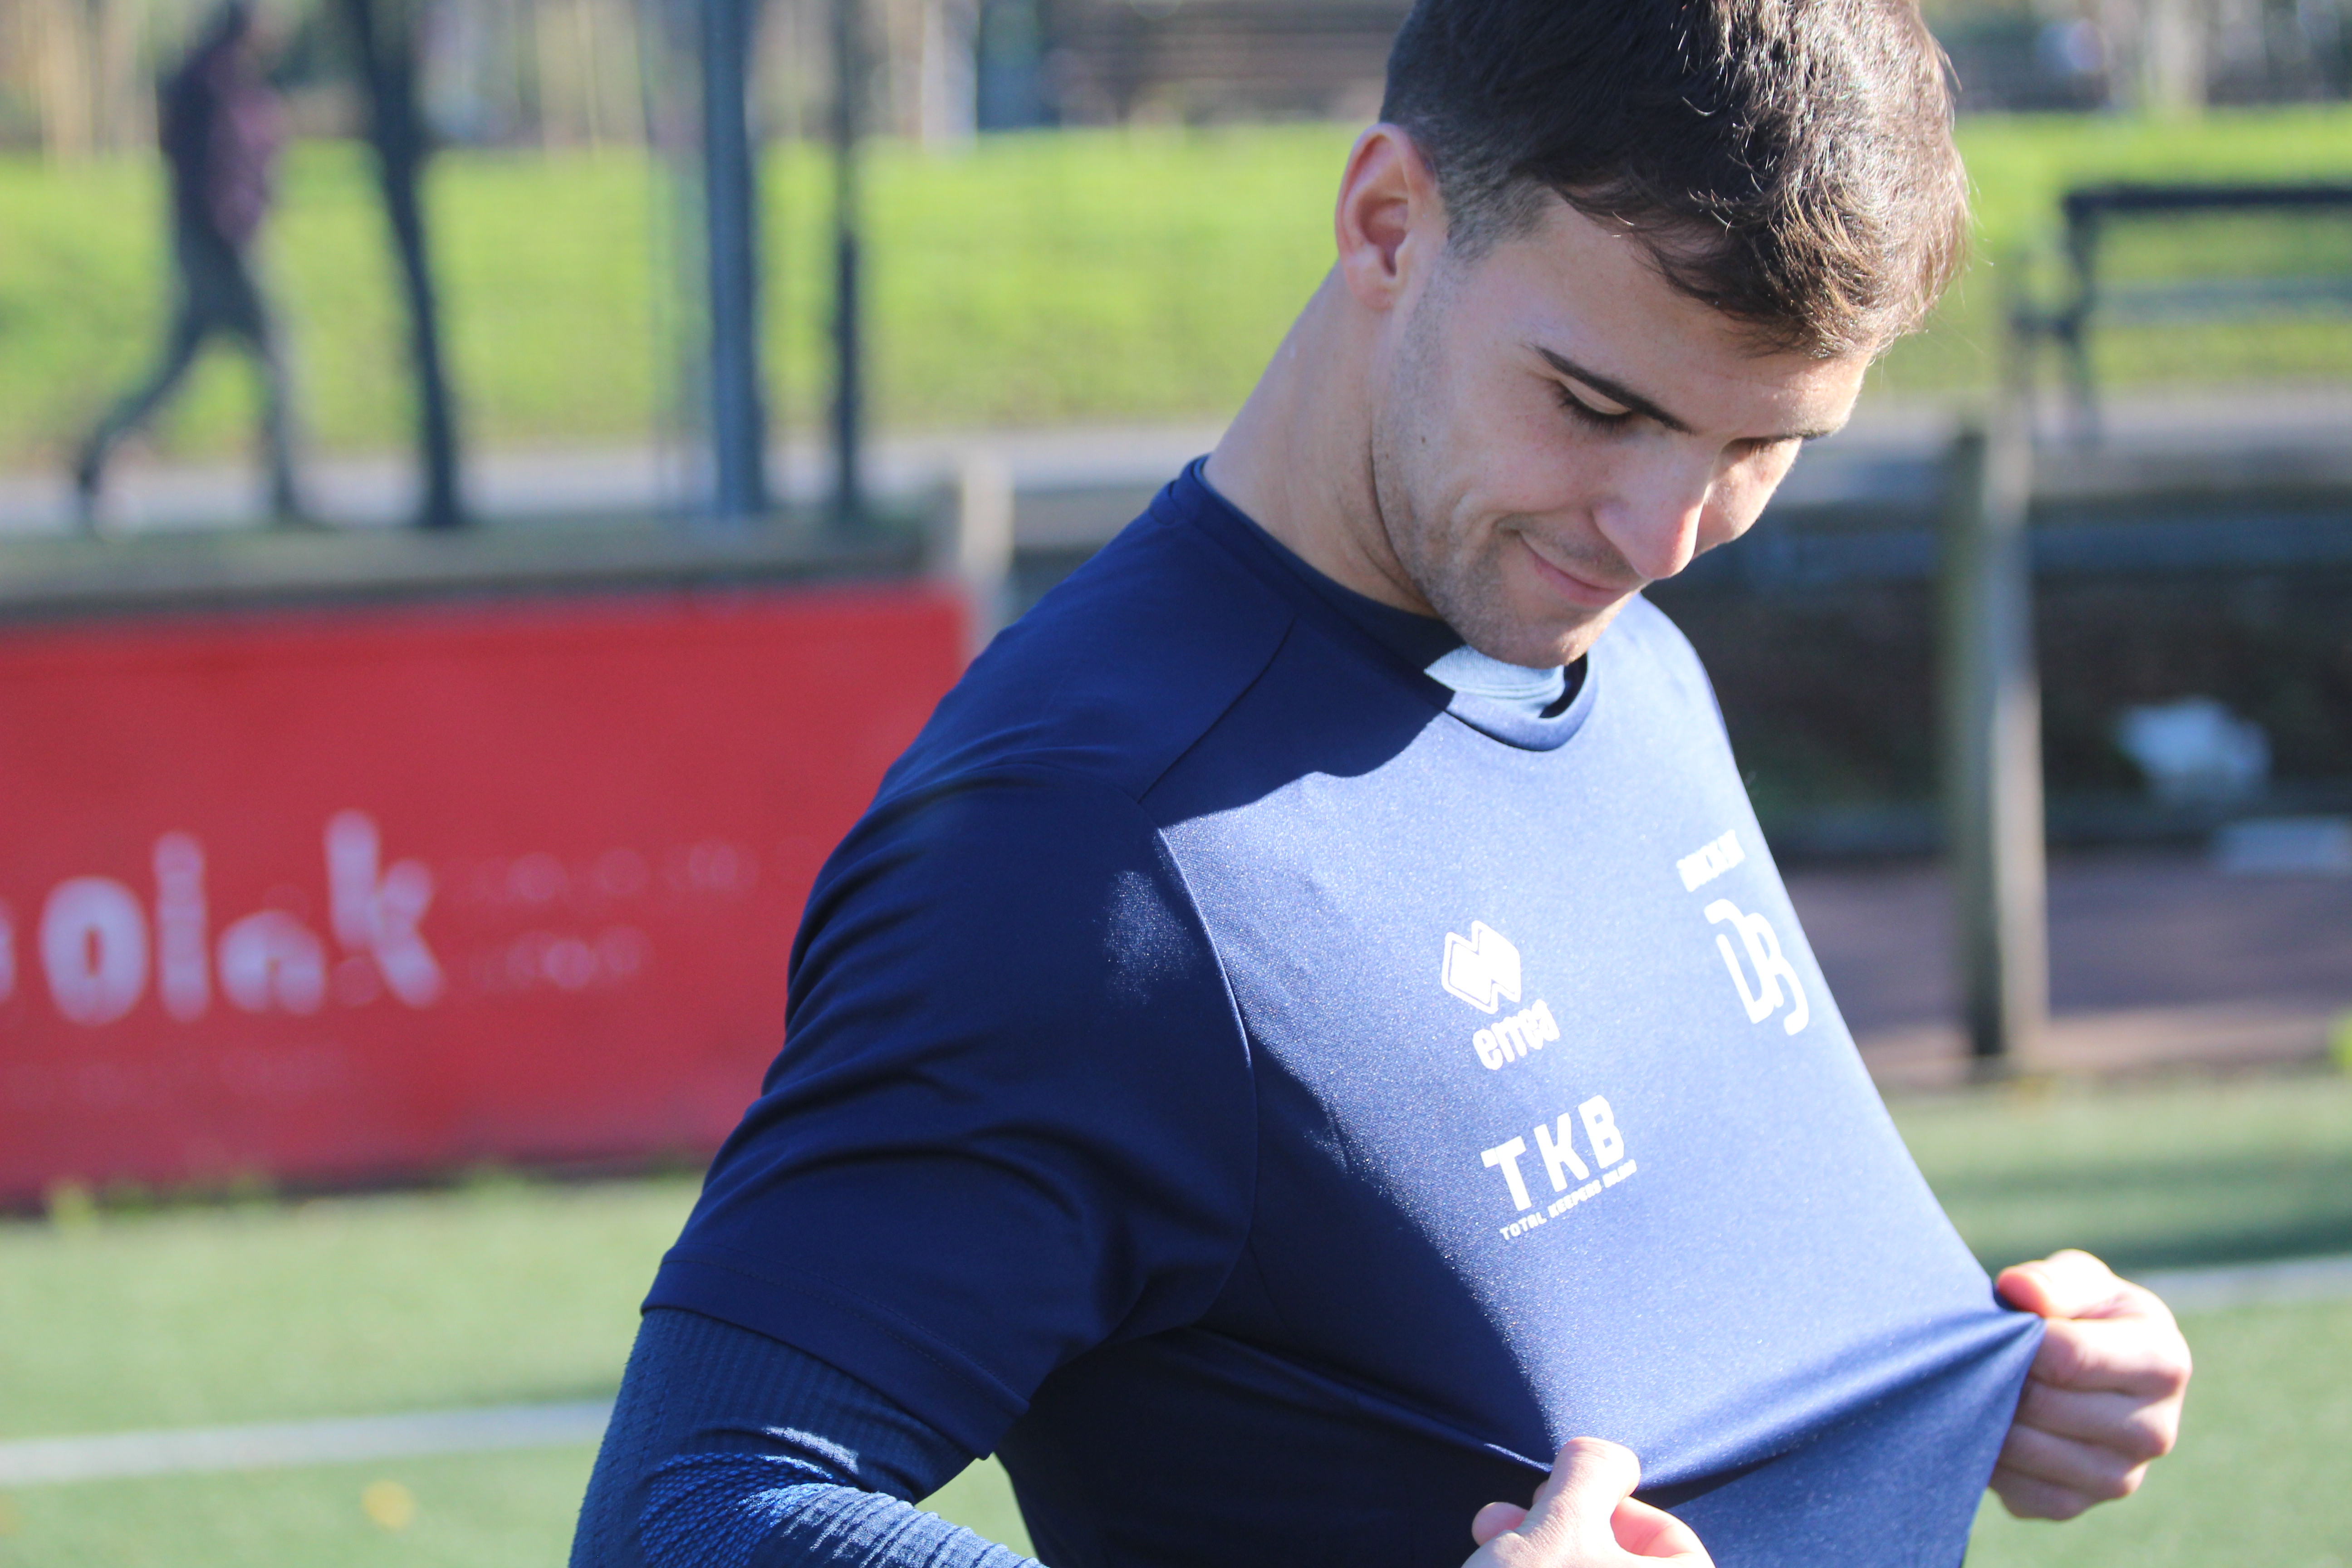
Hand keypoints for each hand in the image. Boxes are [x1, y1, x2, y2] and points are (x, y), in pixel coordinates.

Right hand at [1463, 1437, 1711, 1565]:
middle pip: (1620, 1558)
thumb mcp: (1563, 1520)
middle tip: (1511, 1517)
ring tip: (1487, 1538)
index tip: (1565, 1505)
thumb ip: (1592, 1471)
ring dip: (1535, 1549)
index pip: (1672, 1539)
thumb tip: (1611, 1460)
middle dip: (1558, 1525)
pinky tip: (1488, 1565)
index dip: (1612, 1507)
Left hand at [1991, 1249, 2191, 1519]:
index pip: (2070, 1356)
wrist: (2077, 1366)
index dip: (2020, 1338)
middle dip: (2000, 1376)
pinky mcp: (2079, 1504)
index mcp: (2163, 1362)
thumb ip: (2052, 1281)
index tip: (2002, 1324)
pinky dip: (1990, 1461)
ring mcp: (2121, 1476)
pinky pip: (2019, 1492)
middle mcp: (2155, 1429)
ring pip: (2027, 1450)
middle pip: (2044, 1405)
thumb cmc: (2078, 1312)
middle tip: (1979, 1356)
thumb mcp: (2076, 1281)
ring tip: (1978, 1386)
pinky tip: (1986, 1427)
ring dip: (1988, 1417)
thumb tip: (2022, 1291)